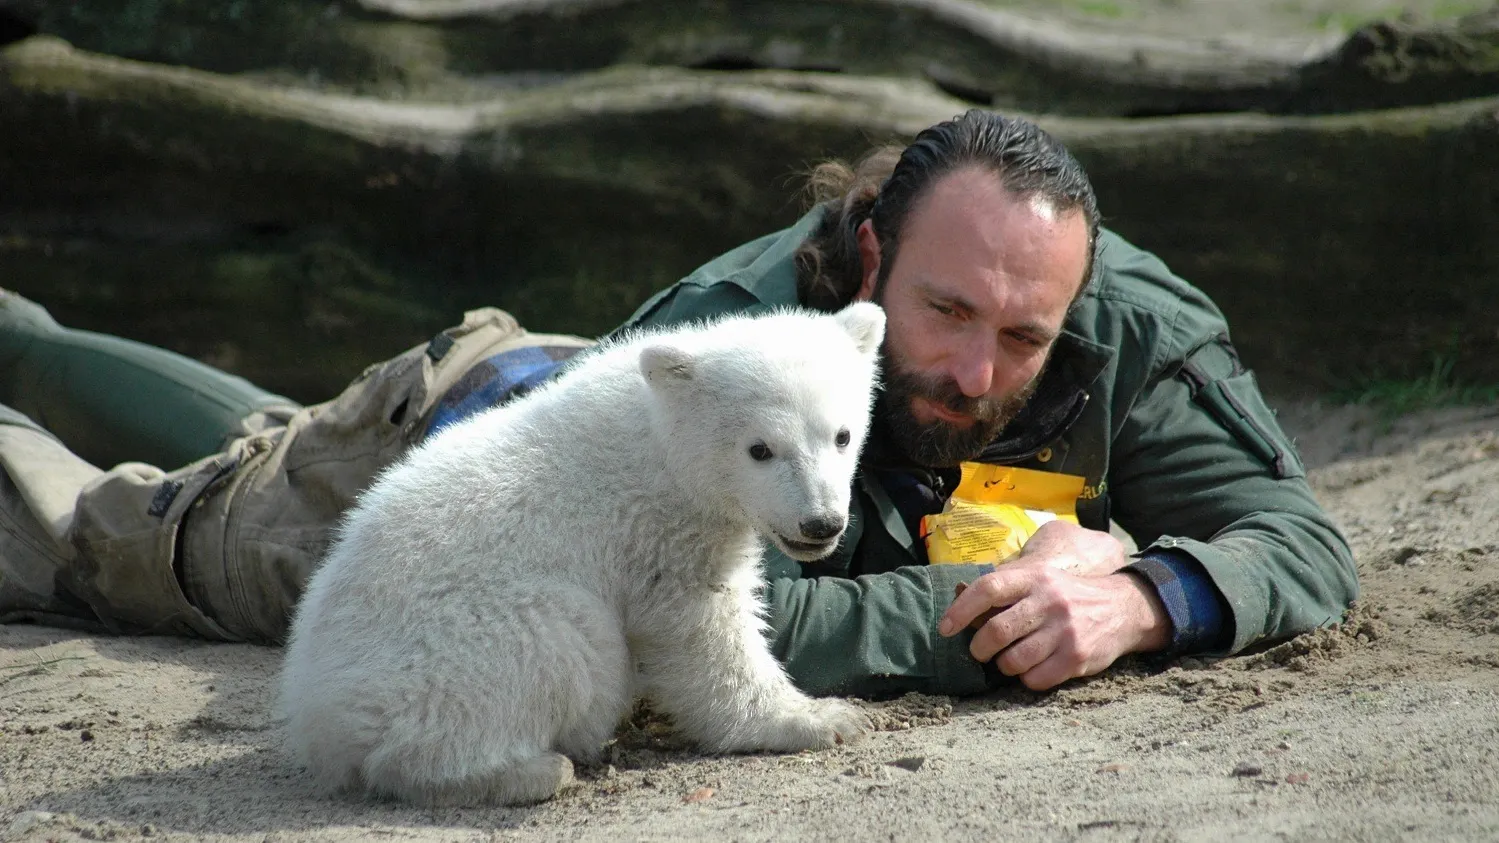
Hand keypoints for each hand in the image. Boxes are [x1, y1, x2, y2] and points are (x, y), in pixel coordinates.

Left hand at [937, 522, 1169, 690]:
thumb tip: (958, 597)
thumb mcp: (1040, 579)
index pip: (988, 589)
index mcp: (1035, 577)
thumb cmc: (1066, 596)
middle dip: (980, 648)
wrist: (1122, 608)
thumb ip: (1005, 588)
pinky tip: (1033, 668)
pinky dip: (1026, 679)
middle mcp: (1049, 601)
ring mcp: (1065, 631)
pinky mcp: (1077, 657)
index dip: (961, 610)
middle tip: (980, 652)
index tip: (945, 628)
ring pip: (1013, 660)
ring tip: (1010, 659)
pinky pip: (1035, 679)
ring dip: (1004, 665)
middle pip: (996, 631)